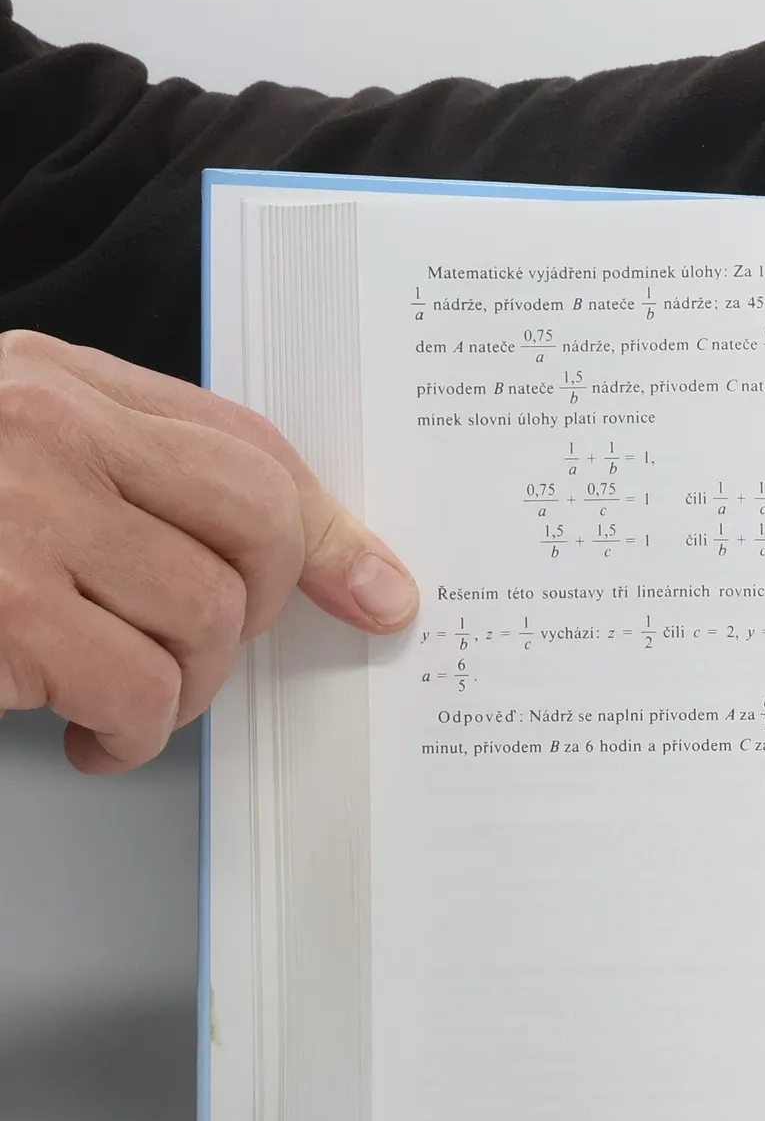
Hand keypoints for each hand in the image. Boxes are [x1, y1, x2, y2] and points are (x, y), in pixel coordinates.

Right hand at [0, 331, 418, 773]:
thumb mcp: (20, 466)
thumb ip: (142, 488)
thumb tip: (333, 567)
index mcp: (55, 382)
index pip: (247, 444)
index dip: (324, 529)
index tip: (374, 591)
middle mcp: (43, 428)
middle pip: (255, 524)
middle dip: (254, 614)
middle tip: (197, 655)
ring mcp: (16, 513)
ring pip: (205, 620)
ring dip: (181, 690)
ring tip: (122, 704)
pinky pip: (136, 690)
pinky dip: (130, 735)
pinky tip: (84, 738)